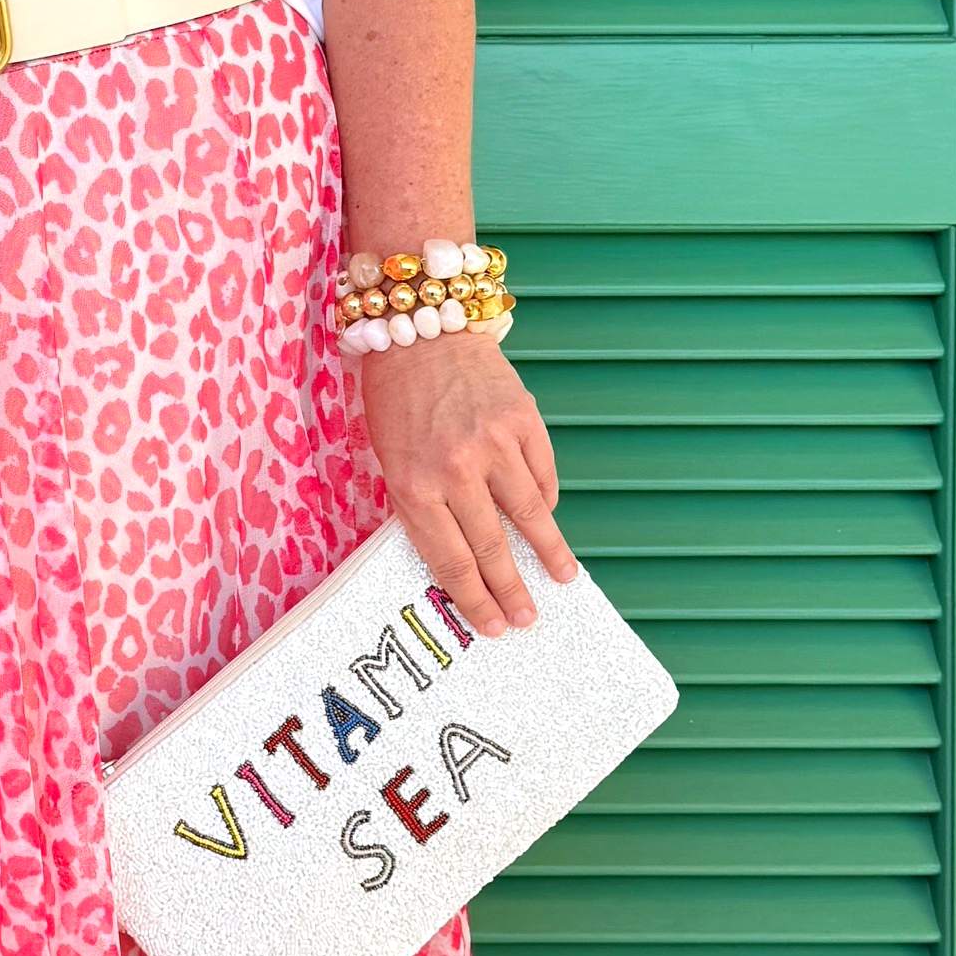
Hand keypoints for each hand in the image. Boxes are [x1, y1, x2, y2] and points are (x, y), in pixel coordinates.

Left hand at [358, 334, 576, 640]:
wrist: (420, 330)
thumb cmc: (396, 400)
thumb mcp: (392, 460)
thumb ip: (423, 507)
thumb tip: (464, 556)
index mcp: (413, 484)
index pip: (451, 560)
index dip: (475, 599)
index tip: (492, 625)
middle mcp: (455, 468)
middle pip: (492, 548)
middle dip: (512, 591)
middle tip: (528, 619)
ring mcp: (494, 443)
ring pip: (530, 516)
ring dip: (548, 553)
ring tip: (562, 578)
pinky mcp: (523, 420)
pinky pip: (542, 475)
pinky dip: (545, 502)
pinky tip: (547, 520)